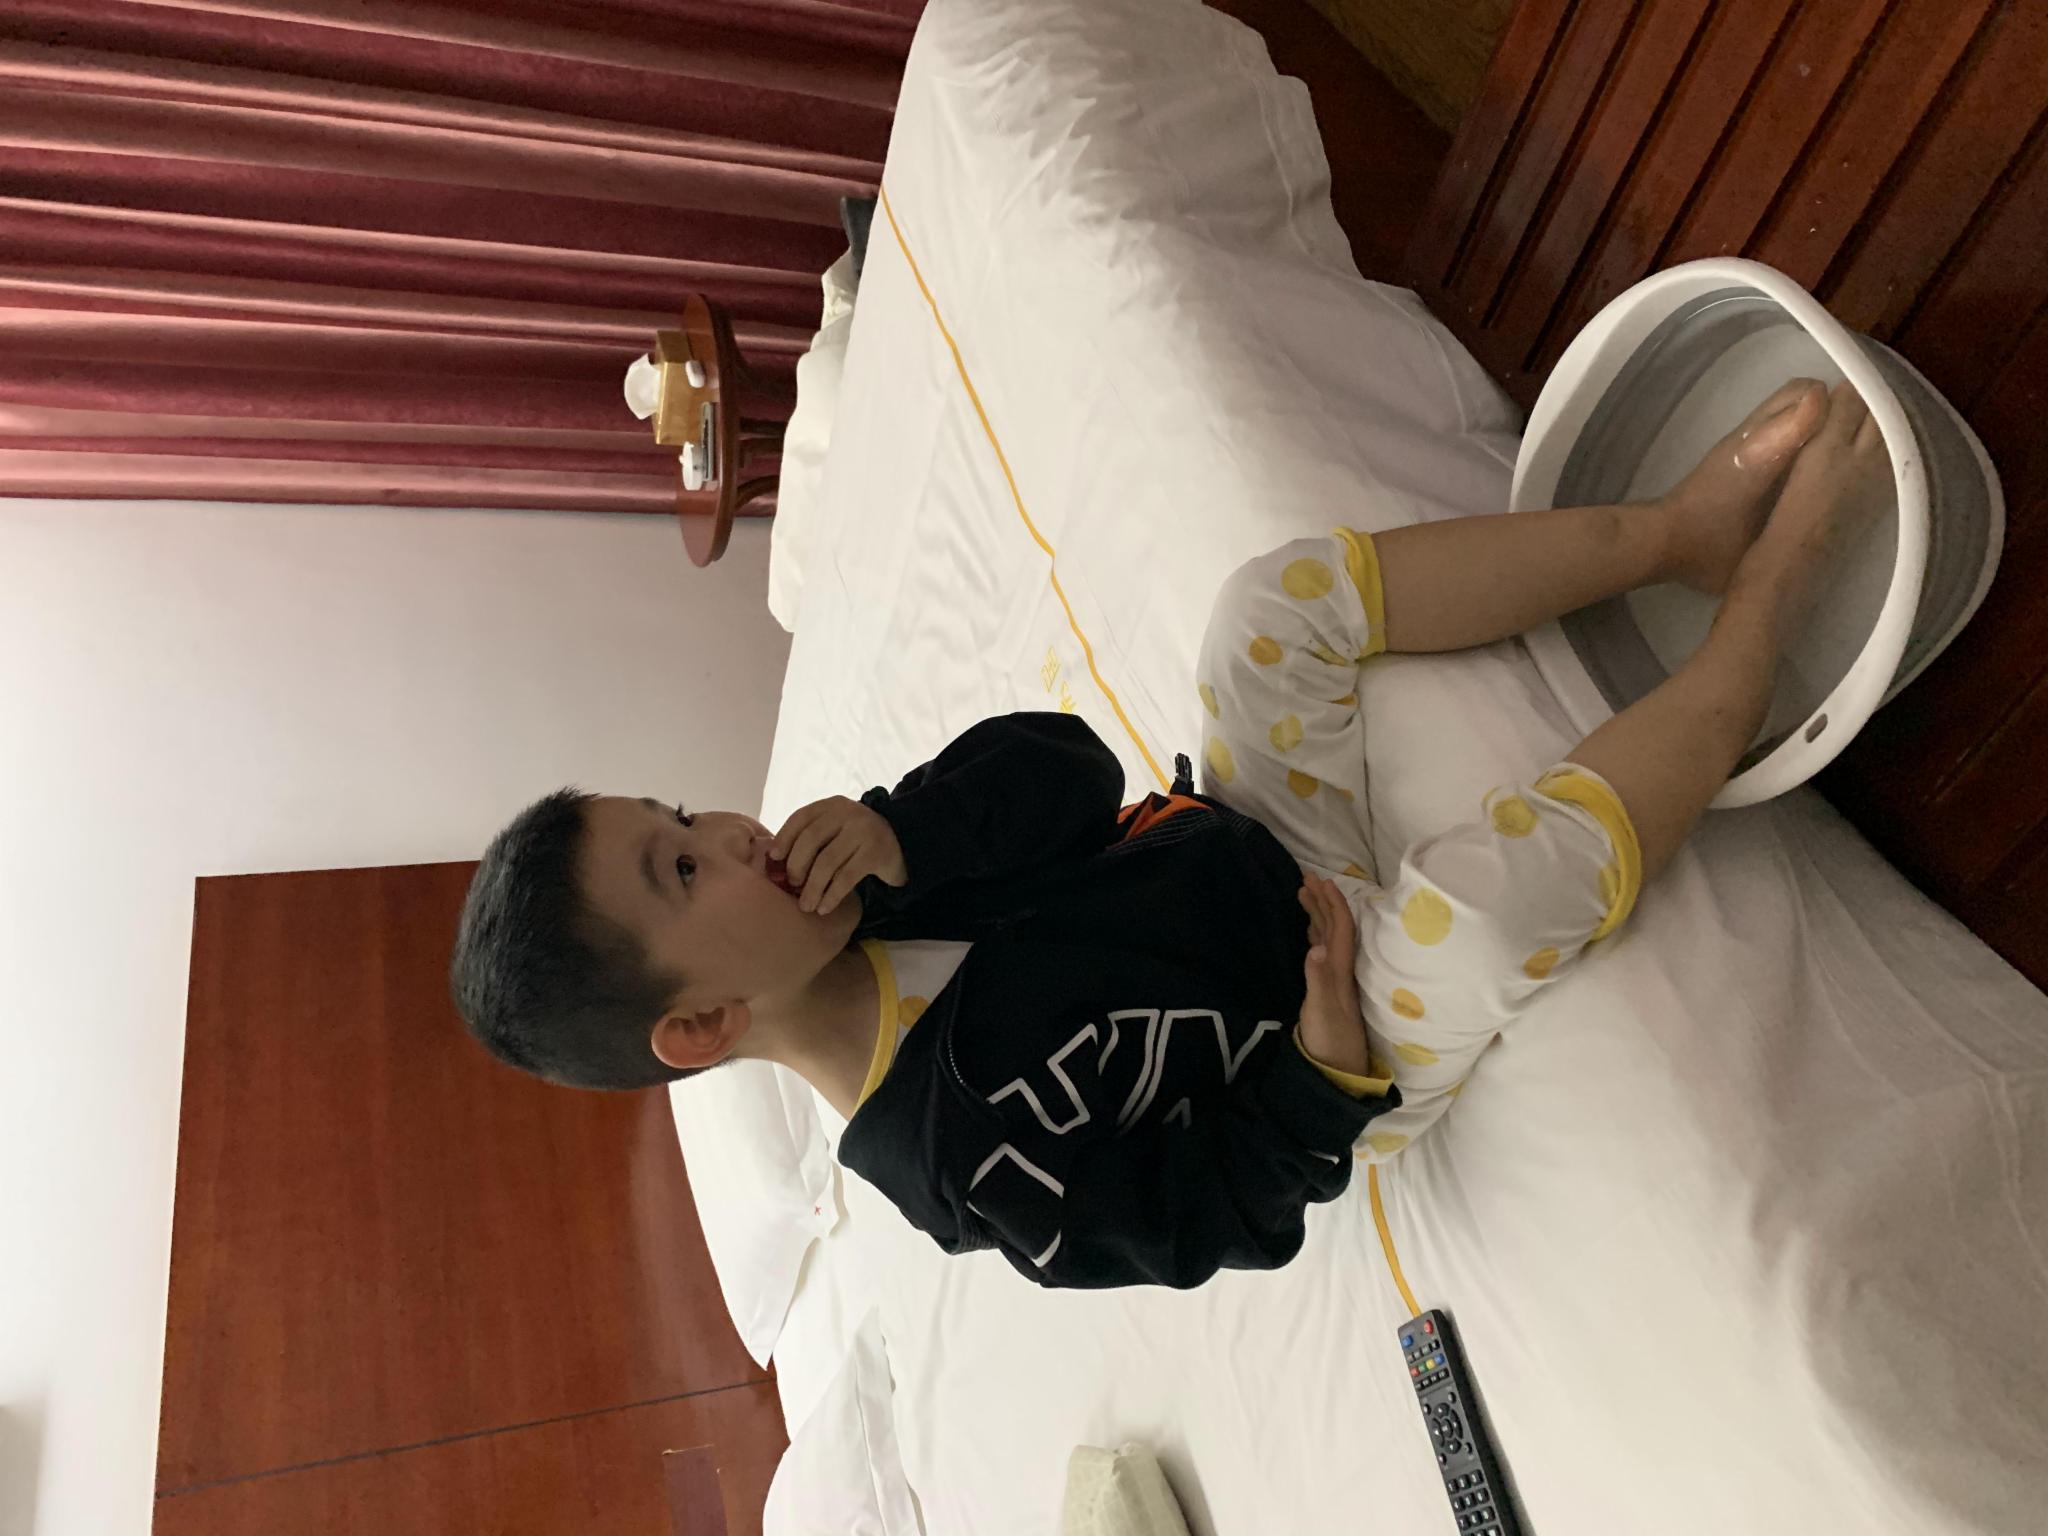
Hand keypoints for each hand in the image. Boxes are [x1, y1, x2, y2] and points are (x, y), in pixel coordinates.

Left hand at [772, 796, 908, 914]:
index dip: (784, 838)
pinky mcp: (876, 853)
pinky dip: (831, 895)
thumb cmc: (856, 842)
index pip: (801, 817)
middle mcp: (848, 813)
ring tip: (806, 905)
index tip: (774, 859)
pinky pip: (846, 878)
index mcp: (832, 806)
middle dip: (796, 865)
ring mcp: (864, 831)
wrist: (901, 844)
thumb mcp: (835, 831)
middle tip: (792, 885)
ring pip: (827, 862)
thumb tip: (775, 863)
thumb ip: (811, 838)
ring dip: (813, 888)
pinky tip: (824, 908)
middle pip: (811, 839)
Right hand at [1296, 873, 1368, 1075]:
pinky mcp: (1325, 989)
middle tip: (1306, 878)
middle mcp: (1339, 970)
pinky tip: (1309, 932)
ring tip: (1305, 895)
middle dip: (1322, 901)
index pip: (1339, 927)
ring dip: (1318, 914)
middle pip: (1334, 927)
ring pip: (1327, 937)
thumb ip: (1317, 979)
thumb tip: (1314, 947)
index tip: (1318, 880)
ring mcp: (1334, 980)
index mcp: (1340, 969)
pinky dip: (1314, 934)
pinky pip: (1320, 951)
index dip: (1331, 903)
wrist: (1337, 1069)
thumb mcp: (1320, 1010)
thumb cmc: (1330, 1040)